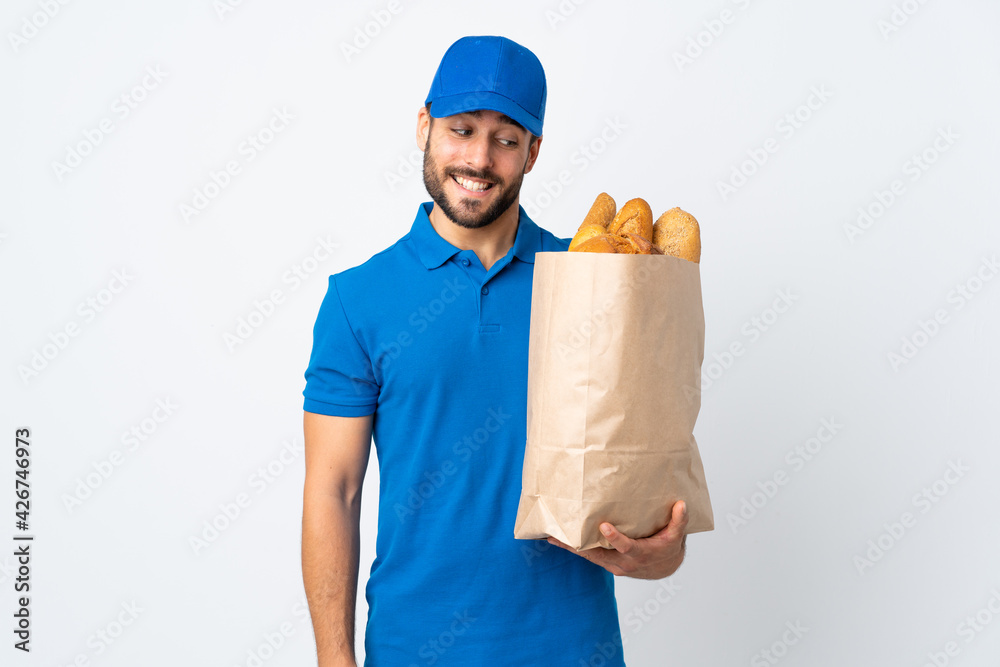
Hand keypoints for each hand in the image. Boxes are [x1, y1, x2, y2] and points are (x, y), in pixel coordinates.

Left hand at [547, 501, 688, 578]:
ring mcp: (612, 564)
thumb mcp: (676, 536)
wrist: (662, 568)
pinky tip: (559, 541)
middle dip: (577, 546)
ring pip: (588, 556)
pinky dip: (574, 549)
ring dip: (570, 548)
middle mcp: (623, 562)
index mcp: (639, 554)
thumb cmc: (668, 548)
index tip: (603, 527)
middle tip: (557, 536)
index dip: (615, 538)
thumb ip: (679, 521)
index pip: (626, 546)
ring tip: (550, 537)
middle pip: (596, 554)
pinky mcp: (606, 562)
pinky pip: (588, 555)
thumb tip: (681, 504)